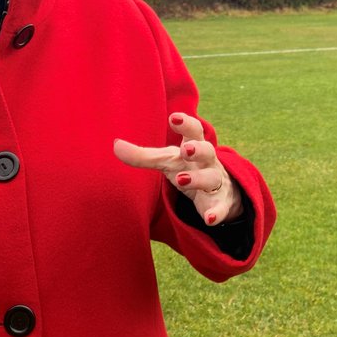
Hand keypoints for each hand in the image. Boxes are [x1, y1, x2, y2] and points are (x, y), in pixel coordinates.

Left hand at [114, 113, 243, 225]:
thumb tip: (115, 145)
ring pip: (211, 177)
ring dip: (198, 178)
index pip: (193, 130)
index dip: (185, 123)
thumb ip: (143, 155)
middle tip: (186, 149)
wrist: (220, 190)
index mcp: (194, 146)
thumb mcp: (168, 160)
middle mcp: (207, 161)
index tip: (174, 118)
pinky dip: (216, 212)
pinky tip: (209, 218)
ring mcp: (215, 181)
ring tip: (182, 180)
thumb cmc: (188, 167)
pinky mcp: (220, 203)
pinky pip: (220, 208)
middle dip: (198, 148)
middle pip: (207, 150)